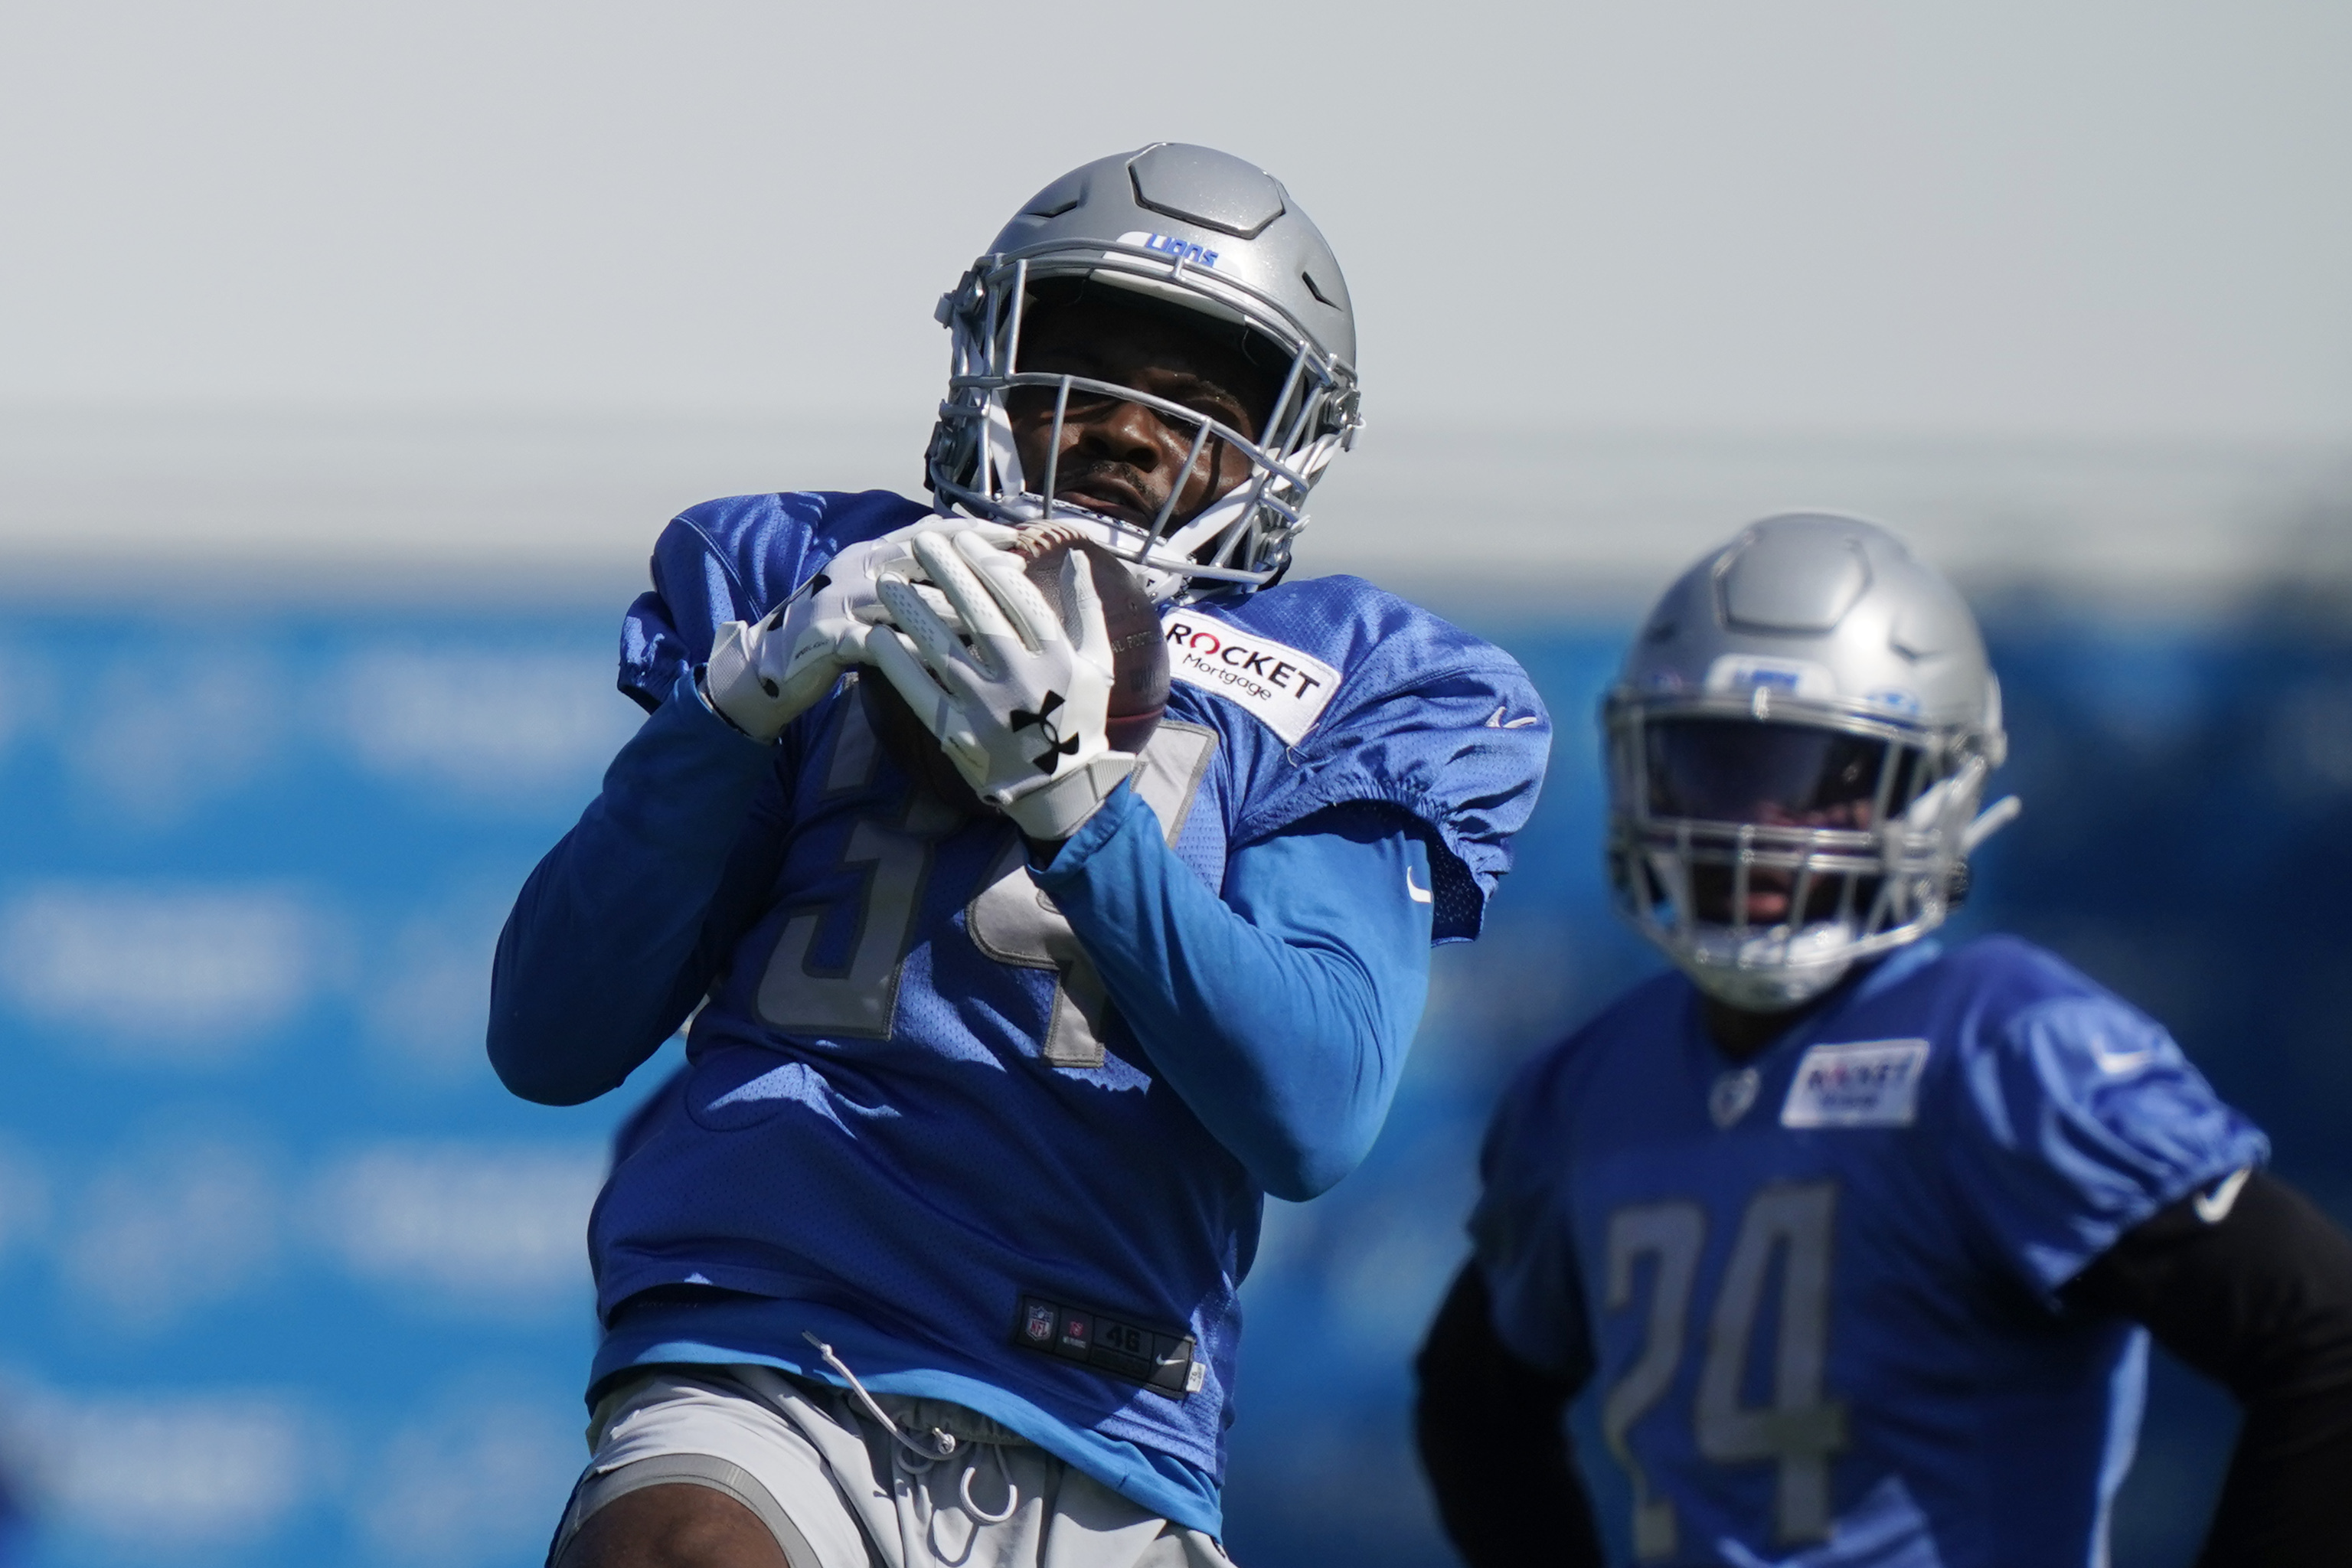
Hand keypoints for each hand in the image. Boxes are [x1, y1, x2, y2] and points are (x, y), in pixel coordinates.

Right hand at [701, 517, 1012, 741]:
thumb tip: (971, 579)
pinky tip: (945, 663)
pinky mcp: (829, 637)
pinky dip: (911, 651)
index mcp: (869, 552)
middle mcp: (855, 567)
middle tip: (1017, 568)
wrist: (770, 667)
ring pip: (906, 598)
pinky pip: (878, 642)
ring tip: (996, 620)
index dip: (973, 532)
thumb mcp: (874, 600)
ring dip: (952, 607)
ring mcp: (840, 600)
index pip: (928, 532)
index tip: (1016, 537)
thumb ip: (911, 584)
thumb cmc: (835, 635)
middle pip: (922, 555)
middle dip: (972, 561)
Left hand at [865, 529, 1134, 840]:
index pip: (1020, 598)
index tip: (965, 539)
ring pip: (942, 649)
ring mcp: (988, 709)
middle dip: (946, 572)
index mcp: (1057, 659)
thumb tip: (1074, 558)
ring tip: (889, 581)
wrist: (1061, 789)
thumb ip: (1087, 609)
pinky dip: (898, 664)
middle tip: (921, 543)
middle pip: (978, 614)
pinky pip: (921, 692)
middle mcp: (1023, 680)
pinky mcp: (959, 735)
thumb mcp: (1098, 663)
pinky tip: (878, 637)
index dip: (989, 564)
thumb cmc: (1079, 718)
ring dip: (912, 611)